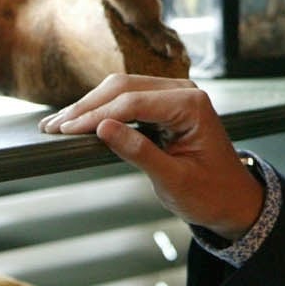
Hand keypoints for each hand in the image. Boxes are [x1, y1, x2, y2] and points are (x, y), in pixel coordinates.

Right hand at [39, 74, 263, 240]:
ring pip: (121, 88)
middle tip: (51, 126)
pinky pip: (128, 98)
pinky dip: (102, 109)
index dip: (95, 116)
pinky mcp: (165, 103)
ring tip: (56, 124)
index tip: (64, 131)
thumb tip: (103, 129)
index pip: (133, 102)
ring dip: (89, 105)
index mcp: (192, 104)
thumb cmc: (210, 193)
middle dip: (85, 107)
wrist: (233, 199)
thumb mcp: (174, 180)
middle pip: (123, 86)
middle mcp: (184, 91)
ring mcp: (175, 94)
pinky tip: (80, 121)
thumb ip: (139, 152)